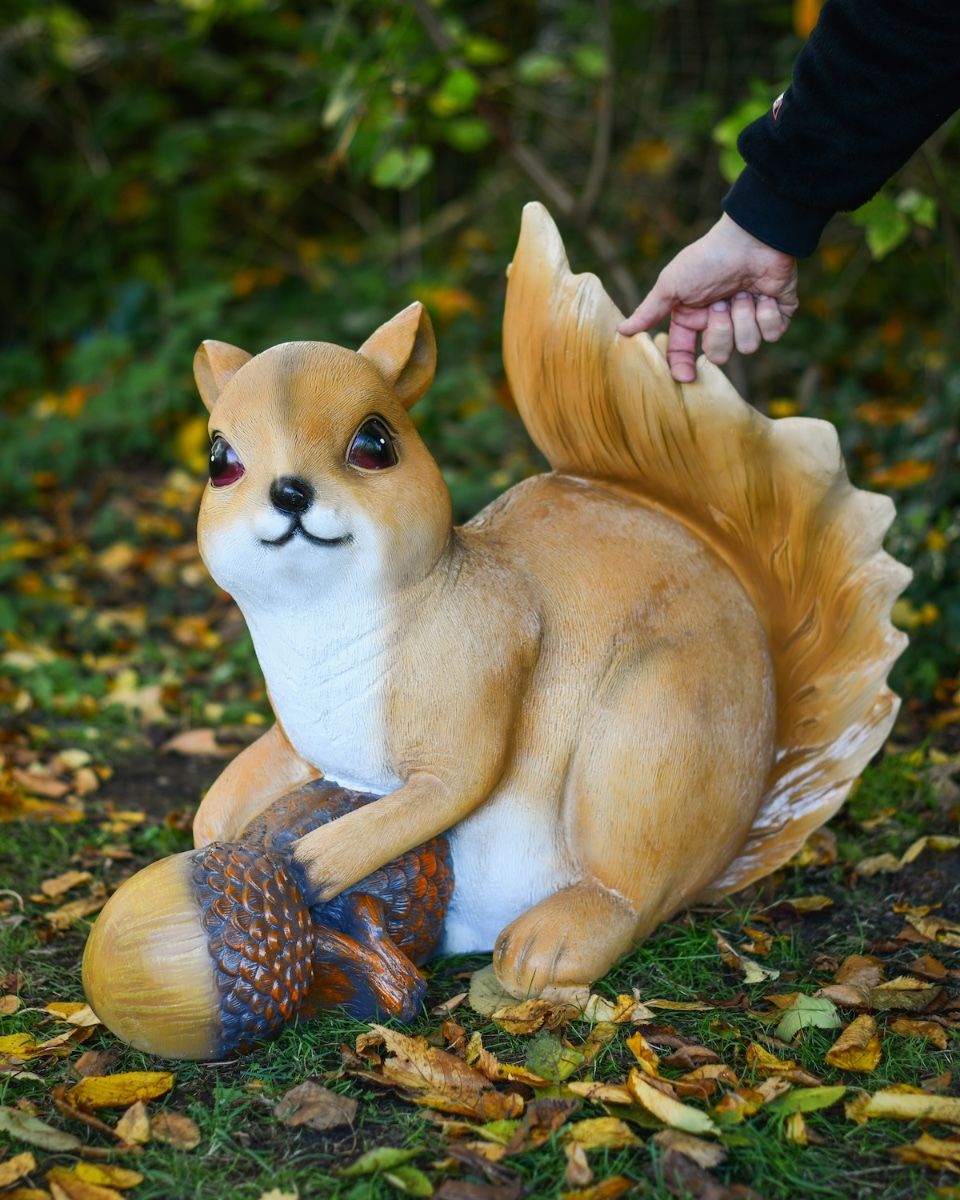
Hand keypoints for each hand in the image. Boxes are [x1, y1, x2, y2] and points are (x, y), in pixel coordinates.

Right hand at [618, 214, 798, 382]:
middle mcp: (720, 323)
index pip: (684, 353)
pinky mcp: (776, 316)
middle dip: (721, 330)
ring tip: (744, 293)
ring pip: (747, 347)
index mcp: (693, 318)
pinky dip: (767, 314)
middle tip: (721, 303)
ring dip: (745, 317)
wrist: (751, 238)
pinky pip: (772, 334)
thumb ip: (649, 312)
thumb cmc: (708, 258)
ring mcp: (748, 320)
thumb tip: (621, 332)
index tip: (686, 376)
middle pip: (720, 355)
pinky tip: (764, 294)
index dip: (684, 367)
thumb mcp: (671, 284)